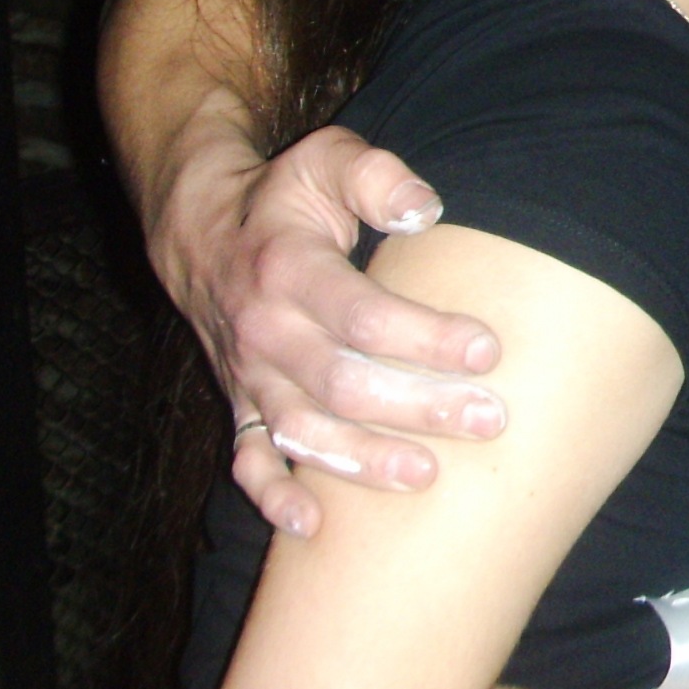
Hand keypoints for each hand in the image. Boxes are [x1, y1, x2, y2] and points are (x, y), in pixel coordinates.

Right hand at [160, 123, 504, 536]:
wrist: (199, 232)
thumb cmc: (284, 198)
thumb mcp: (325, 161)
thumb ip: (375, 176)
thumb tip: (426, 208)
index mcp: (286, 269)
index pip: (360, 314)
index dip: (424, 336)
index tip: (487, 350)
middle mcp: (263, 330)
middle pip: (342, 382)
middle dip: (418, 407)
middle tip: (489, 418)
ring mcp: (248, 375)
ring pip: (304, 430)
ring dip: (364, 460)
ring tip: (429, 476)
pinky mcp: (240, 404)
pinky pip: (247, 459)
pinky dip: (272, 496)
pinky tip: (314, 527)